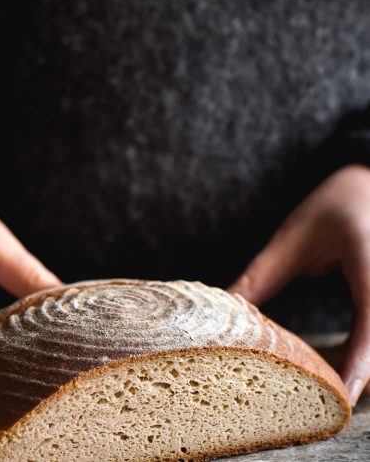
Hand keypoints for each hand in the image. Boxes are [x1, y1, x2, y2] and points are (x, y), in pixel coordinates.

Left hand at [229, 164, 369, 405]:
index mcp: (369, 258)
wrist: (367, 183)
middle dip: (363, 372)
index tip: (345, 394)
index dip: (363, 360)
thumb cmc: (332, 205)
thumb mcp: (293, 237)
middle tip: (328, 401)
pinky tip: (345, 362)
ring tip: (330, 384)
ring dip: (365, 362)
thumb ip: (263, 274)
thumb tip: (229, 309)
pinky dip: (367, 349)